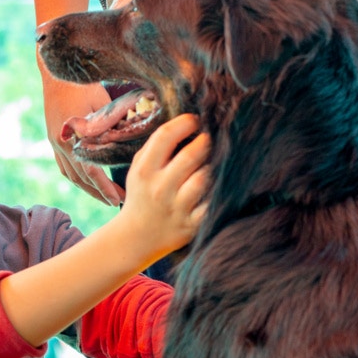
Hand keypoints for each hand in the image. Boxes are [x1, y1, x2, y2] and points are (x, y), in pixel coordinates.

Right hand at [40, 74, 124, 205]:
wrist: (56, 72)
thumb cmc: (83, 84)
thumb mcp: (103, 104)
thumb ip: (113, 125)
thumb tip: (135, 142)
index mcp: (72, 138)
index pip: (90, 172)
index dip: (105, 188)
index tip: (118, 200)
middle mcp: (61, 144)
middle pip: (80, 179)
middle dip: (98, 193)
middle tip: (116, 204)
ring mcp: (55, 143)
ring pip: (71, 175)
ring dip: (87, 189)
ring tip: (104, 198)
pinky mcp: (54, 139)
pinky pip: (64, 167)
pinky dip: (77, 178)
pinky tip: (87, 183)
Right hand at [120, 114, 210, 259]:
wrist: (136, 237)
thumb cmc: (141, 195)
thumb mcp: (138, 169)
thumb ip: (156, 147)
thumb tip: (185, 122)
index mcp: (145, 171)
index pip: (165, 136)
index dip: (184, 123)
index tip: (194, 120)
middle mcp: (160, 188)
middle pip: (190, 156)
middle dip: (205, 142)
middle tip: (211, 138)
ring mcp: (177, 208)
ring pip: (204, 178)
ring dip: (213, 166)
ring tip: (216, 160)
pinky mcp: (192, 224)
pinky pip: (212, 203)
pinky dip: (220, 191)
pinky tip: (222, 183)